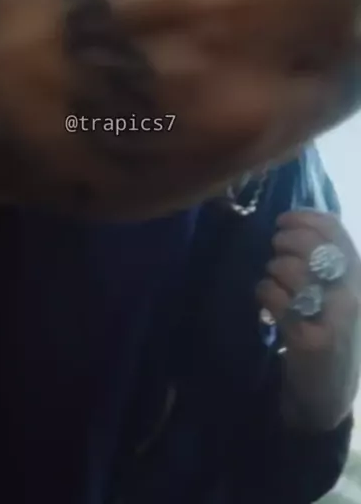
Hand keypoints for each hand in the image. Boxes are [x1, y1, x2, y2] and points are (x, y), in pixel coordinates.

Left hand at [257, 210, 360, 431]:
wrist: (328, 396)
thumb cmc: (329, 335)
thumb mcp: (339, 295)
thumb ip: (327, 262)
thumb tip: (300, 222)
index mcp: (358, 279)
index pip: (336, 232)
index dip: (305, 218)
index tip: (283, 220)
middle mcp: (351, 295)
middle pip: (311, 247)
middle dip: (284, 241)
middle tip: (275, 250)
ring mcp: (332, 319)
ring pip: (290, 270)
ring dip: (272, 270)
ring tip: (273, 281)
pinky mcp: (308, 340)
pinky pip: (276, 299)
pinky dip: (264, 293)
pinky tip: (266, 302)